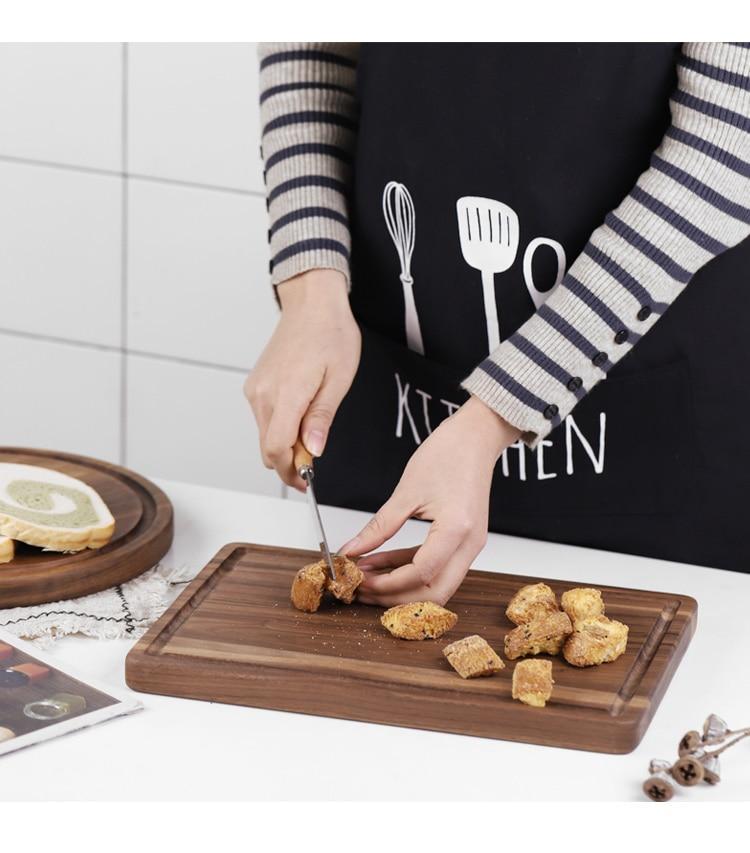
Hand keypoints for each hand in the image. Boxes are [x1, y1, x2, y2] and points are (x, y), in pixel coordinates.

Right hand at [244, 269, 360, 488]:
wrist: (312, 303)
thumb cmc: (331, 334)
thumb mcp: (338, 379)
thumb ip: (322, 418)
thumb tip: (313, 450)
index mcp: (287, 393)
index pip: (276, 449)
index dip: (291, 471)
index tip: (309, 480)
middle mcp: (263, 394)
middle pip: (267, 448)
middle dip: (289, 463)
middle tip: (314, 463)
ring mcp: (255, 389)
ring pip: (264, 435)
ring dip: (284, 444)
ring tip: (311, 435)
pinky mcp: (254, 385)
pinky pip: (263, 418)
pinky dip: (278, 427)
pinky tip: (299, 417)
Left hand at [339, 397, 520, 605]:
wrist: (476, 437)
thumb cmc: (448, 453)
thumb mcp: (406, 490)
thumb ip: (379, 526)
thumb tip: (352, 549)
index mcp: (456, 529)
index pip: (421, 574)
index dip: (387, 583)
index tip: (359, 580)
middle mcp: (470, 545)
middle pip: (434, 593)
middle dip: (394, 597)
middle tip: (361, 589)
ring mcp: (470, 545)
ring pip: (436, 585)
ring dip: (401, 586)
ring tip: (366, 576)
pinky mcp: (464, 541)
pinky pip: (437, 567)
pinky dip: (409, 570)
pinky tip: (380, 562)